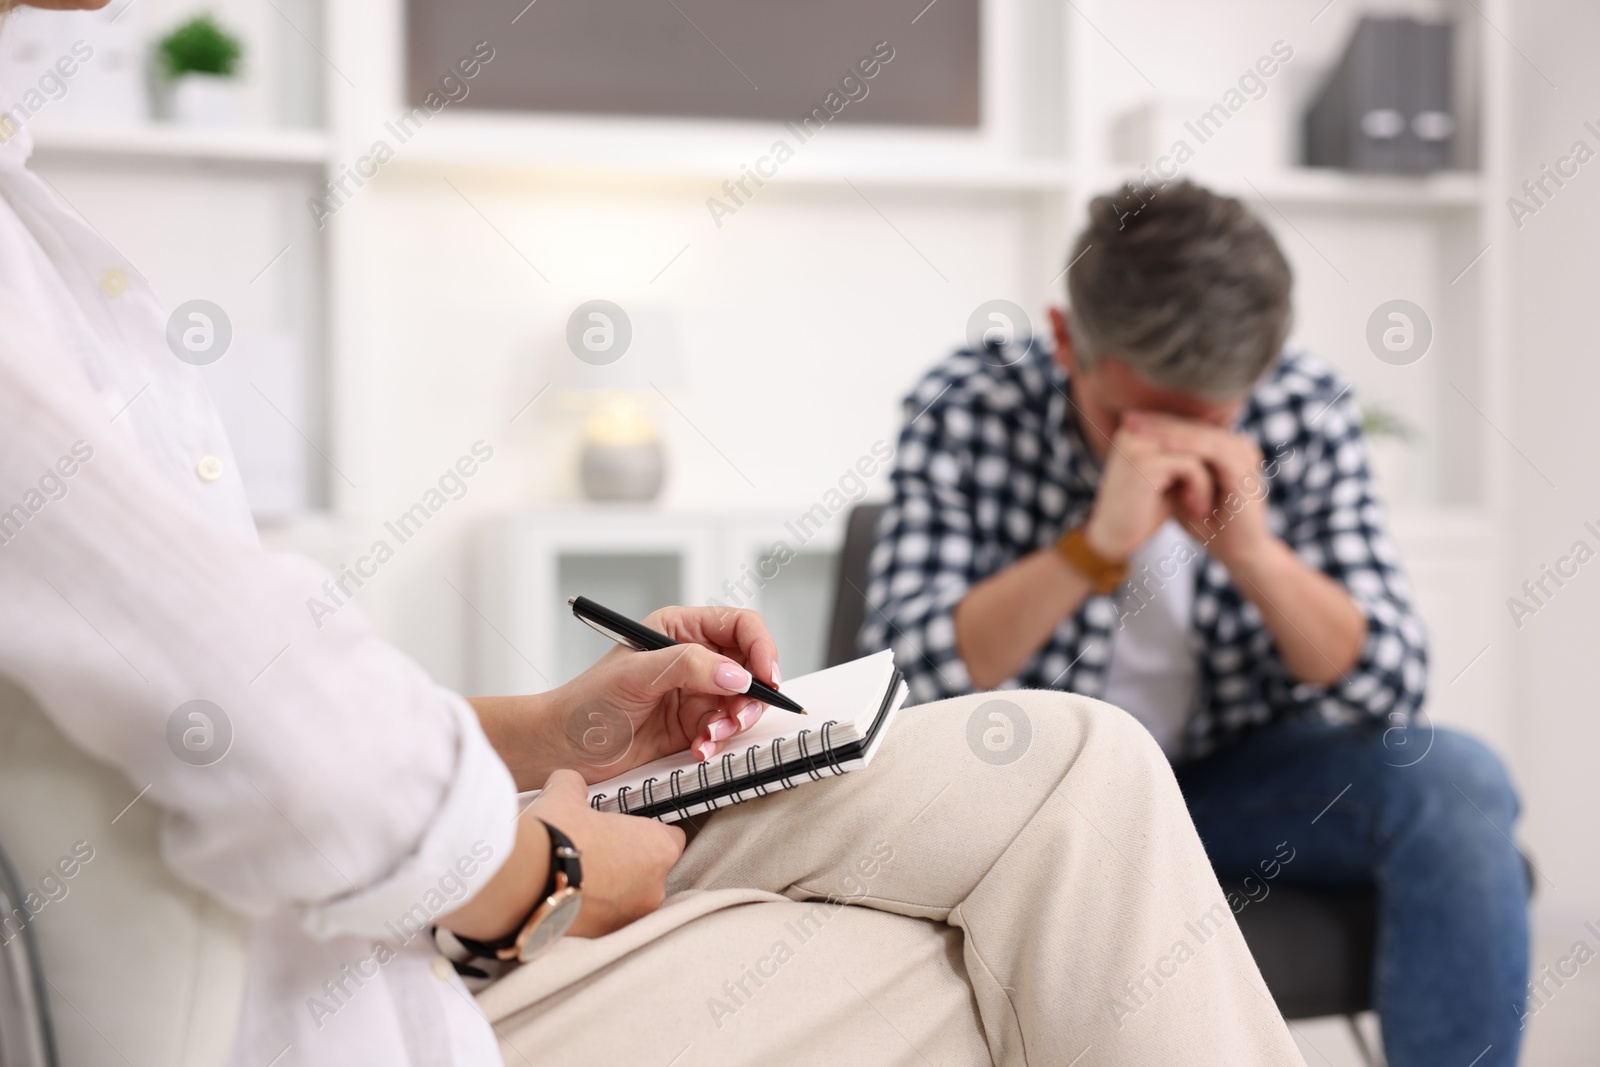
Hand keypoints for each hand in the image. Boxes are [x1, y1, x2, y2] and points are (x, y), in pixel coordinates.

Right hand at [437, 767, 684, 943]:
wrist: (521, 882)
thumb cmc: (555, 834)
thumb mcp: (565, 796)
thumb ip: (575, 786)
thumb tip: (569, 782)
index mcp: (657, 850)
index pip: (671, 839)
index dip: (649, 833)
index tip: (626, 830)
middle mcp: (653, 889)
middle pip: (651, 872)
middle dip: (628, 864)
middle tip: (596, 851)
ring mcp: (629, 920)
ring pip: (628, 900)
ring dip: (610, 891)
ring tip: (576, 876)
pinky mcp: (602, 940)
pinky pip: (604, 921)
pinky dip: (591, 912)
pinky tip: (565, 897)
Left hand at [548, 606, 779, 779]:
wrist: (564, 748)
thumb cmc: (588, 703)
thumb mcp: (637, 675)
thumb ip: (689, 667)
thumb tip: (737, 675)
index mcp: (679, 629)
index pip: (740, 626)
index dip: (761, 647)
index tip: (767, 677)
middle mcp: (692, 658)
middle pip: (750, 667)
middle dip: (751, 695)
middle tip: (737, 717)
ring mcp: (695, 692)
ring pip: (742, 702)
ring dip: (734, 722)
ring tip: (709, 736)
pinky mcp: (693, 725)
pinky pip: (725, 730)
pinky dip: (718, 742)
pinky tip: (698, 748)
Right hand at [1083, 419, 1215, 561]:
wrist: (1113, 538)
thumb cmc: (1141, 511)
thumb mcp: (1166, 477)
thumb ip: (1183, 455)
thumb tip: (1219, 439)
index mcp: (1135, 428)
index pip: (1182, 427)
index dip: (1203, 452)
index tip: (1212, 481)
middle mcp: (1133, 430)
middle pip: (1190, 434)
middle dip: (1209, 464)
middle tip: (1218, 491)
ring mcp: (1138, 444)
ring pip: (1195, 450)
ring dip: (1206, 480)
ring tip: (1203, 505)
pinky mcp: (1147, 463)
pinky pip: (1192, 467)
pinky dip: (1200, 489)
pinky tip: (1196, 509)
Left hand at [1122, 411, 1272, 568]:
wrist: (1235, 552)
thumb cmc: (1206, 522)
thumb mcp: (1180, 488)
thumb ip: (1169, 466)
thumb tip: (1136, 444)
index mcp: (1225, 448)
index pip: (1189, 427)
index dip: (1158, 422)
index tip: (1126, 420)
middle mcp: (1238, 447)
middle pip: (1194, 426)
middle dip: (1159, 422)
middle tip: (1128, 419)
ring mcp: (1244, 457)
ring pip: (1202, 435)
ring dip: (1169, 431)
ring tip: (1140, 429)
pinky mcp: (1245, 471)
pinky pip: (1214, 452)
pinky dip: (1188, 446)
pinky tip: (1164, 445)